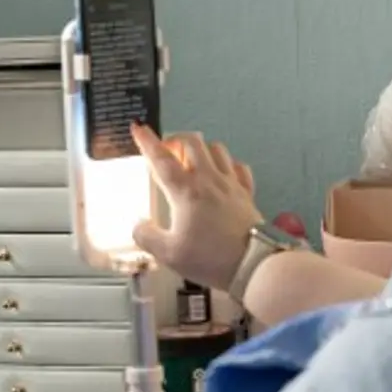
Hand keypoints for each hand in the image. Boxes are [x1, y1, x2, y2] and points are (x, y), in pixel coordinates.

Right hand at [131, 125, 262, 290]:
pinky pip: (239, 167)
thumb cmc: (210, 258)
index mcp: (186, 191)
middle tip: (167, 153)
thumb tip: (139, 224)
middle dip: (176, 140)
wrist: (254, 263)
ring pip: (217, 148)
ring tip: (193, 162)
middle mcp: (209, 180)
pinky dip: (228, 164)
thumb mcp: (168, 254)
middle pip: (192, 142)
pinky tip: (223, 174)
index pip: (162, 159)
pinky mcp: (247, 193)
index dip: (147, 142)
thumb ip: (147, 236)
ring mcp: (231, 183)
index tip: (138, 128)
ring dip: (202, 149)